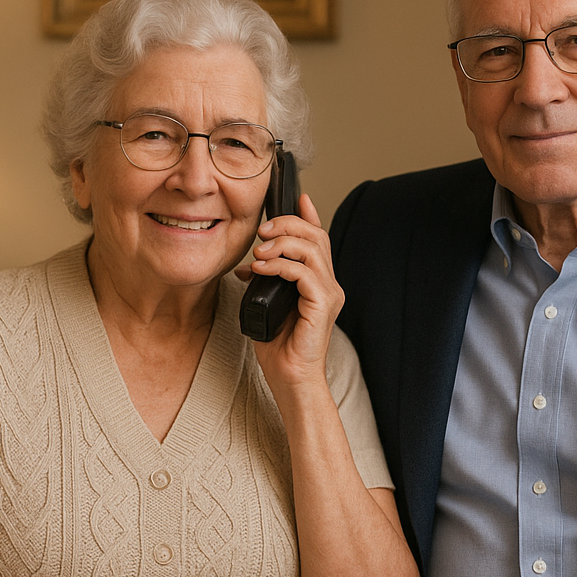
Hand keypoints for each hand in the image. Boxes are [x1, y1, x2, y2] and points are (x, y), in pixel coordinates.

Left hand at [247, 193, 343, 389]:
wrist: (290, 379)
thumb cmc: (279, 347)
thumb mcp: (266, 303)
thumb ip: (264, 281)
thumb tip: (247, 263)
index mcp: (318, 282)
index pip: (318, 239)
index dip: (309, 215)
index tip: (298, 197)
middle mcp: (329, 285)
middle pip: (316, 236)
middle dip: (287, 225)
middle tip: (262, 230)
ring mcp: (329, 294)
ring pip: (313, 249)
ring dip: (282, 243)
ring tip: (258, 252)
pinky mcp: (322, 305)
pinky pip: (304, 273)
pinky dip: (280, 265)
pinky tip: (261, 268)